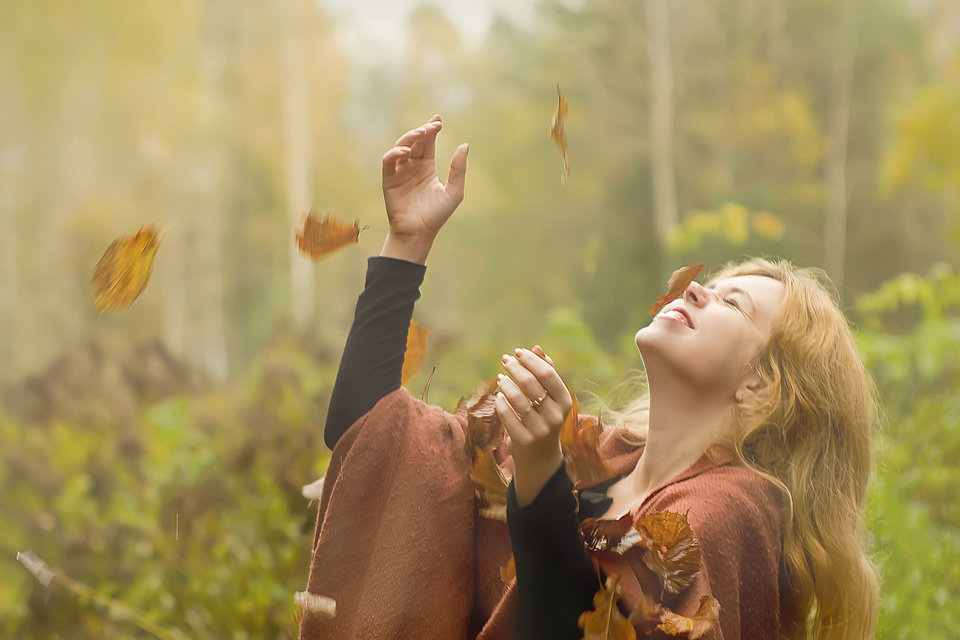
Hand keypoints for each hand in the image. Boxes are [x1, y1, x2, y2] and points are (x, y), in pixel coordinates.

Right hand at [380, 114, 468, 263]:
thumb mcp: (454, 191)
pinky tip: (407, 152)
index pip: (428, 143)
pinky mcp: (388, 179)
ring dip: (410, 137)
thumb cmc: (436, 215)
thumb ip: (458, 169)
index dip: (432, 129)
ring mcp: (400, 172)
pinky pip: (389, 161)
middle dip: (423, 131)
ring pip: (401, 146)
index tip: (438, 119)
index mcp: (427, 167)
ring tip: (421, 134)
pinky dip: (395, 153)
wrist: (419, 232)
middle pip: (416, 141)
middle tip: (433, 126)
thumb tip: (464, 145)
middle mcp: (412, 166)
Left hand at [495, 346, 573, 506]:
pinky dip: (501, 403)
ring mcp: (540, 430)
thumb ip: (546, 373)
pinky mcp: (524, 440)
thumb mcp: (551, 398)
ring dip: (506, 384)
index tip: (517, 352)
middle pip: (531, 383)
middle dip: (515, 368)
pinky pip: (507, 415)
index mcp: (565, 402)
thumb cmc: (545, 417)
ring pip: (517, 399)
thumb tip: (537, 348)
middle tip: (505, 360)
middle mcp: (555, 416)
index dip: (531, 360)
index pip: (548, 374)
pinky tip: (499, 396)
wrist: (540, 456)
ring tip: (501, 377)